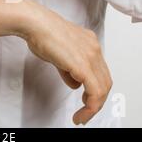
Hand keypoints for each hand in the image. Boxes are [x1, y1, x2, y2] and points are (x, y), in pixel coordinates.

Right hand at [20, 2, 112, 124]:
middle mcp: (94, 49)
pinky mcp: (83, 66)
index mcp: (89, 43)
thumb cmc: (40, 33)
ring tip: (82, 117)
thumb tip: (75, 83)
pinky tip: (81, 114)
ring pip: (103, 89)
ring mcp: (91, 56)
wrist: (36, 23)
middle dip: (97, 101)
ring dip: (94, 107)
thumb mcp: (58, 53)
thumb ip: (68, 69)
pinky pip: (95, 92)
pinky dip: (91, 107)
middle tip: (86, 113)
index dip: (96, 89)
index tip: (87, 101)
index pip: (100, 71)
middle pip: (105, 81)